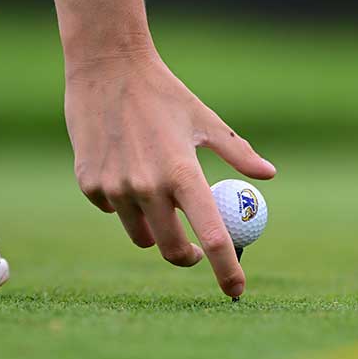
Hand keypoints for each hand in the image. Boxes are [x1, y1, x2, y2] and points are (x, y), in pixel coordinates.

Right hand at [65, 45, 276, 297]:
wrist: (106, 67)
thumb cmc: (164, 93)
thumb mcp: (205, 120)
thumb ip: (238, 154)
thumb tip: (268, 177)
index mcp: (183, 173)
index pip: (212, 236)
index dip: (226, 270)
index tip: (236, 291)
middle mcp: (148, 186)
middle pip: (172, 251)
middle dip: (187, 256)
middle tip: (194, 249)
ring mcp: (115, 188)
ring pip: (142, 235)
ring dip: (155, 228)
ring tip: (157, 193)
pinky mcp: (90, 185)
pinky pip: (114, 210)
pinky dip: (125, 202)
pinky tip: (125, 167)